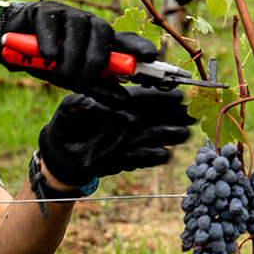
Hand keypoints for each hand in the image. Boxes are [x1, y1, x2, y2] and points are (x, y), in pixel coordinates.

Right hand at [0, 0, 155, 103]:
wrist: (11, 47)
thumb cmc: (48, 62)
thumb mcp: (73, 80)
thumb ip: (97, 88)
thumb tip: (124, 100)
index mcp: (100, 42)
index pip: (126, 42)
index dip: (139, 48)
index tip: (151, 57)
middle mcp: (89, 25)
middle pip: (104, 34)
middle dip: (95, 60)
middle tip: (83, 77)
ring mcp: (68, 15)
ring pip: (80, 28)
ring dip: (71, 55)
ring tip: (61, 70)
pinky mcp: (45, 10)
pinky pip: (53, 24)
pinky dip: (51, 42)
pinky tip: (47, 55)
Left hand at [38, 86, 193, 185]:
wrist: (63, 154)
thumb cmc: (66, 125)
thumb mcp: (68, 109)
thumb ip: (78, 104)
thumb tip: (91, 104)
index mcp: (118, 103)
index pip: (143, 96)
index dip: (160, 95)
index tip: (176, 95)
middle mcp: (129, 120)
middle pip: (156, 115)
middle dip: (175, 114)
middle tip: (190, 114)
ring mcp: (130, 139)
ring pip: (155, 135)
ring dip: (170, 134)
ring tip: (184, 134)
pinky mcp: (127, 158)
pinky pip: (143, 157)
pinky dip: (153, 157)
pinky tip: (164, 155)